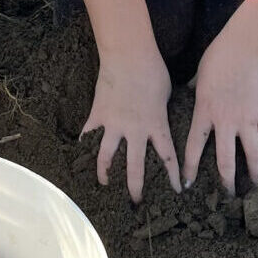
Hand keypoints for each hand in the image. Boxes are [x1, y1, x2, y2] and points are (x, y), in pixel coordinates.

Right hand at [82, 52, 180, 203]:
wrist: (129, 57)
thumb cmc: (153, 71)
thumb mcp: (167, 94)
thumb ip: (163, 111)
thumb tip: (165, 114)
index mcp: (156, 126)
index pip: (167, 157)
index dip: (172, 176)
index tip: (177, 190)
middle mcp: (135, 130)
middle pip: (135, 167)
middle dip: (136, 187)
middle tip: (136, 201)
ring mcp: (114, 124)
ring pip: (107, 156)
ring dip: (105, 172)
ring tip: (105, 183)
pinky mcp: (98, 114)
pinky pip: (89, 133)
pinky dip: (85, 143)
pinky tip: (80, 153)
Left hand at [181, 33, 257, 194]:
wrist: (247, 48)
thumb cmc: (219, 57)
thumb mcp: (199, 76)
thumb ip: (195, 90)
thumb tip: (189, 90)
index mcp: (204, 112)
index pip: (194, 147)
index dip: (190, 167)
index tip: (188, 184)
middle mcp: (225, 121)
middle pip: (225, 160)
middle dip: (226, 180)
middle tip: (228, 194)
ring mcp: (247, 120)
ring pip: (251, 155)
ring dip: (253, 173)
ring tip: (256, 185)